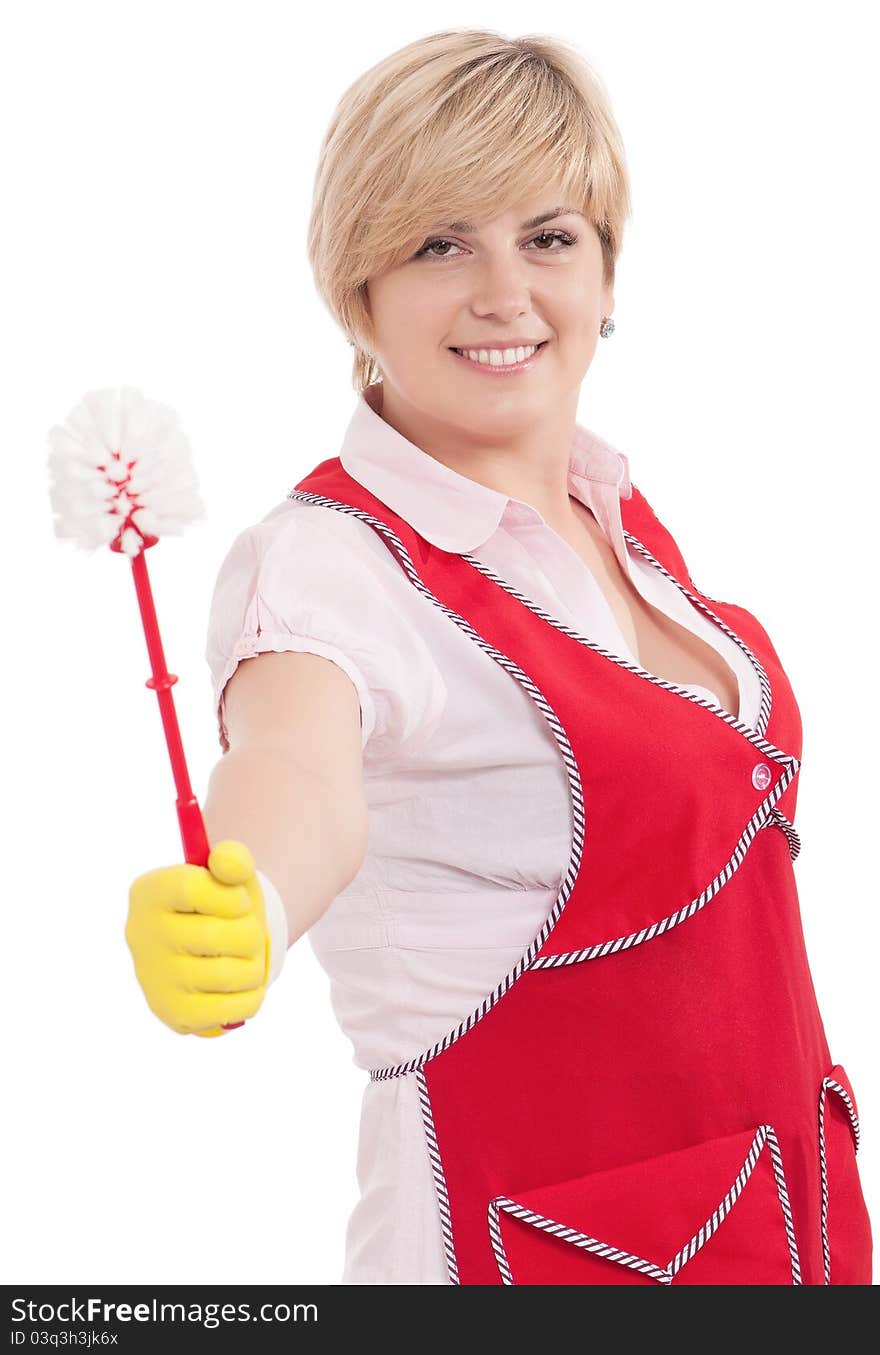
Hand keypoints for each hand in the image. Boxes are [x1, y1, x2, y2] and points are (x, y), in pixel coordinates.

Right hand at [125, 839, 269, 1036]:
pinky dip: (251, 996)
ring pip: (233, 973)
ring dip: (254, 965)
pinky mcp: (173, 1014)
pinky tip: (238, 986)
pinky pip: (234, 1009)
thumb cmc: (223, 908)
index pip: (193, 888)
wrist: (213, 954)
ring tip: (242, 959)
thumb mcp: (230, 875)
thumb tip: (228, 862)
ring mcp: (153, 979)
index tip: (238, 903)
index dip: (231, 896)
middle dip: (251, 933)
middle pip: (220, 936)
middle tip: (244, 934)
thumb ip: (233, 858)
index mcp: (149, 892)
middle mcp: (141, 935)